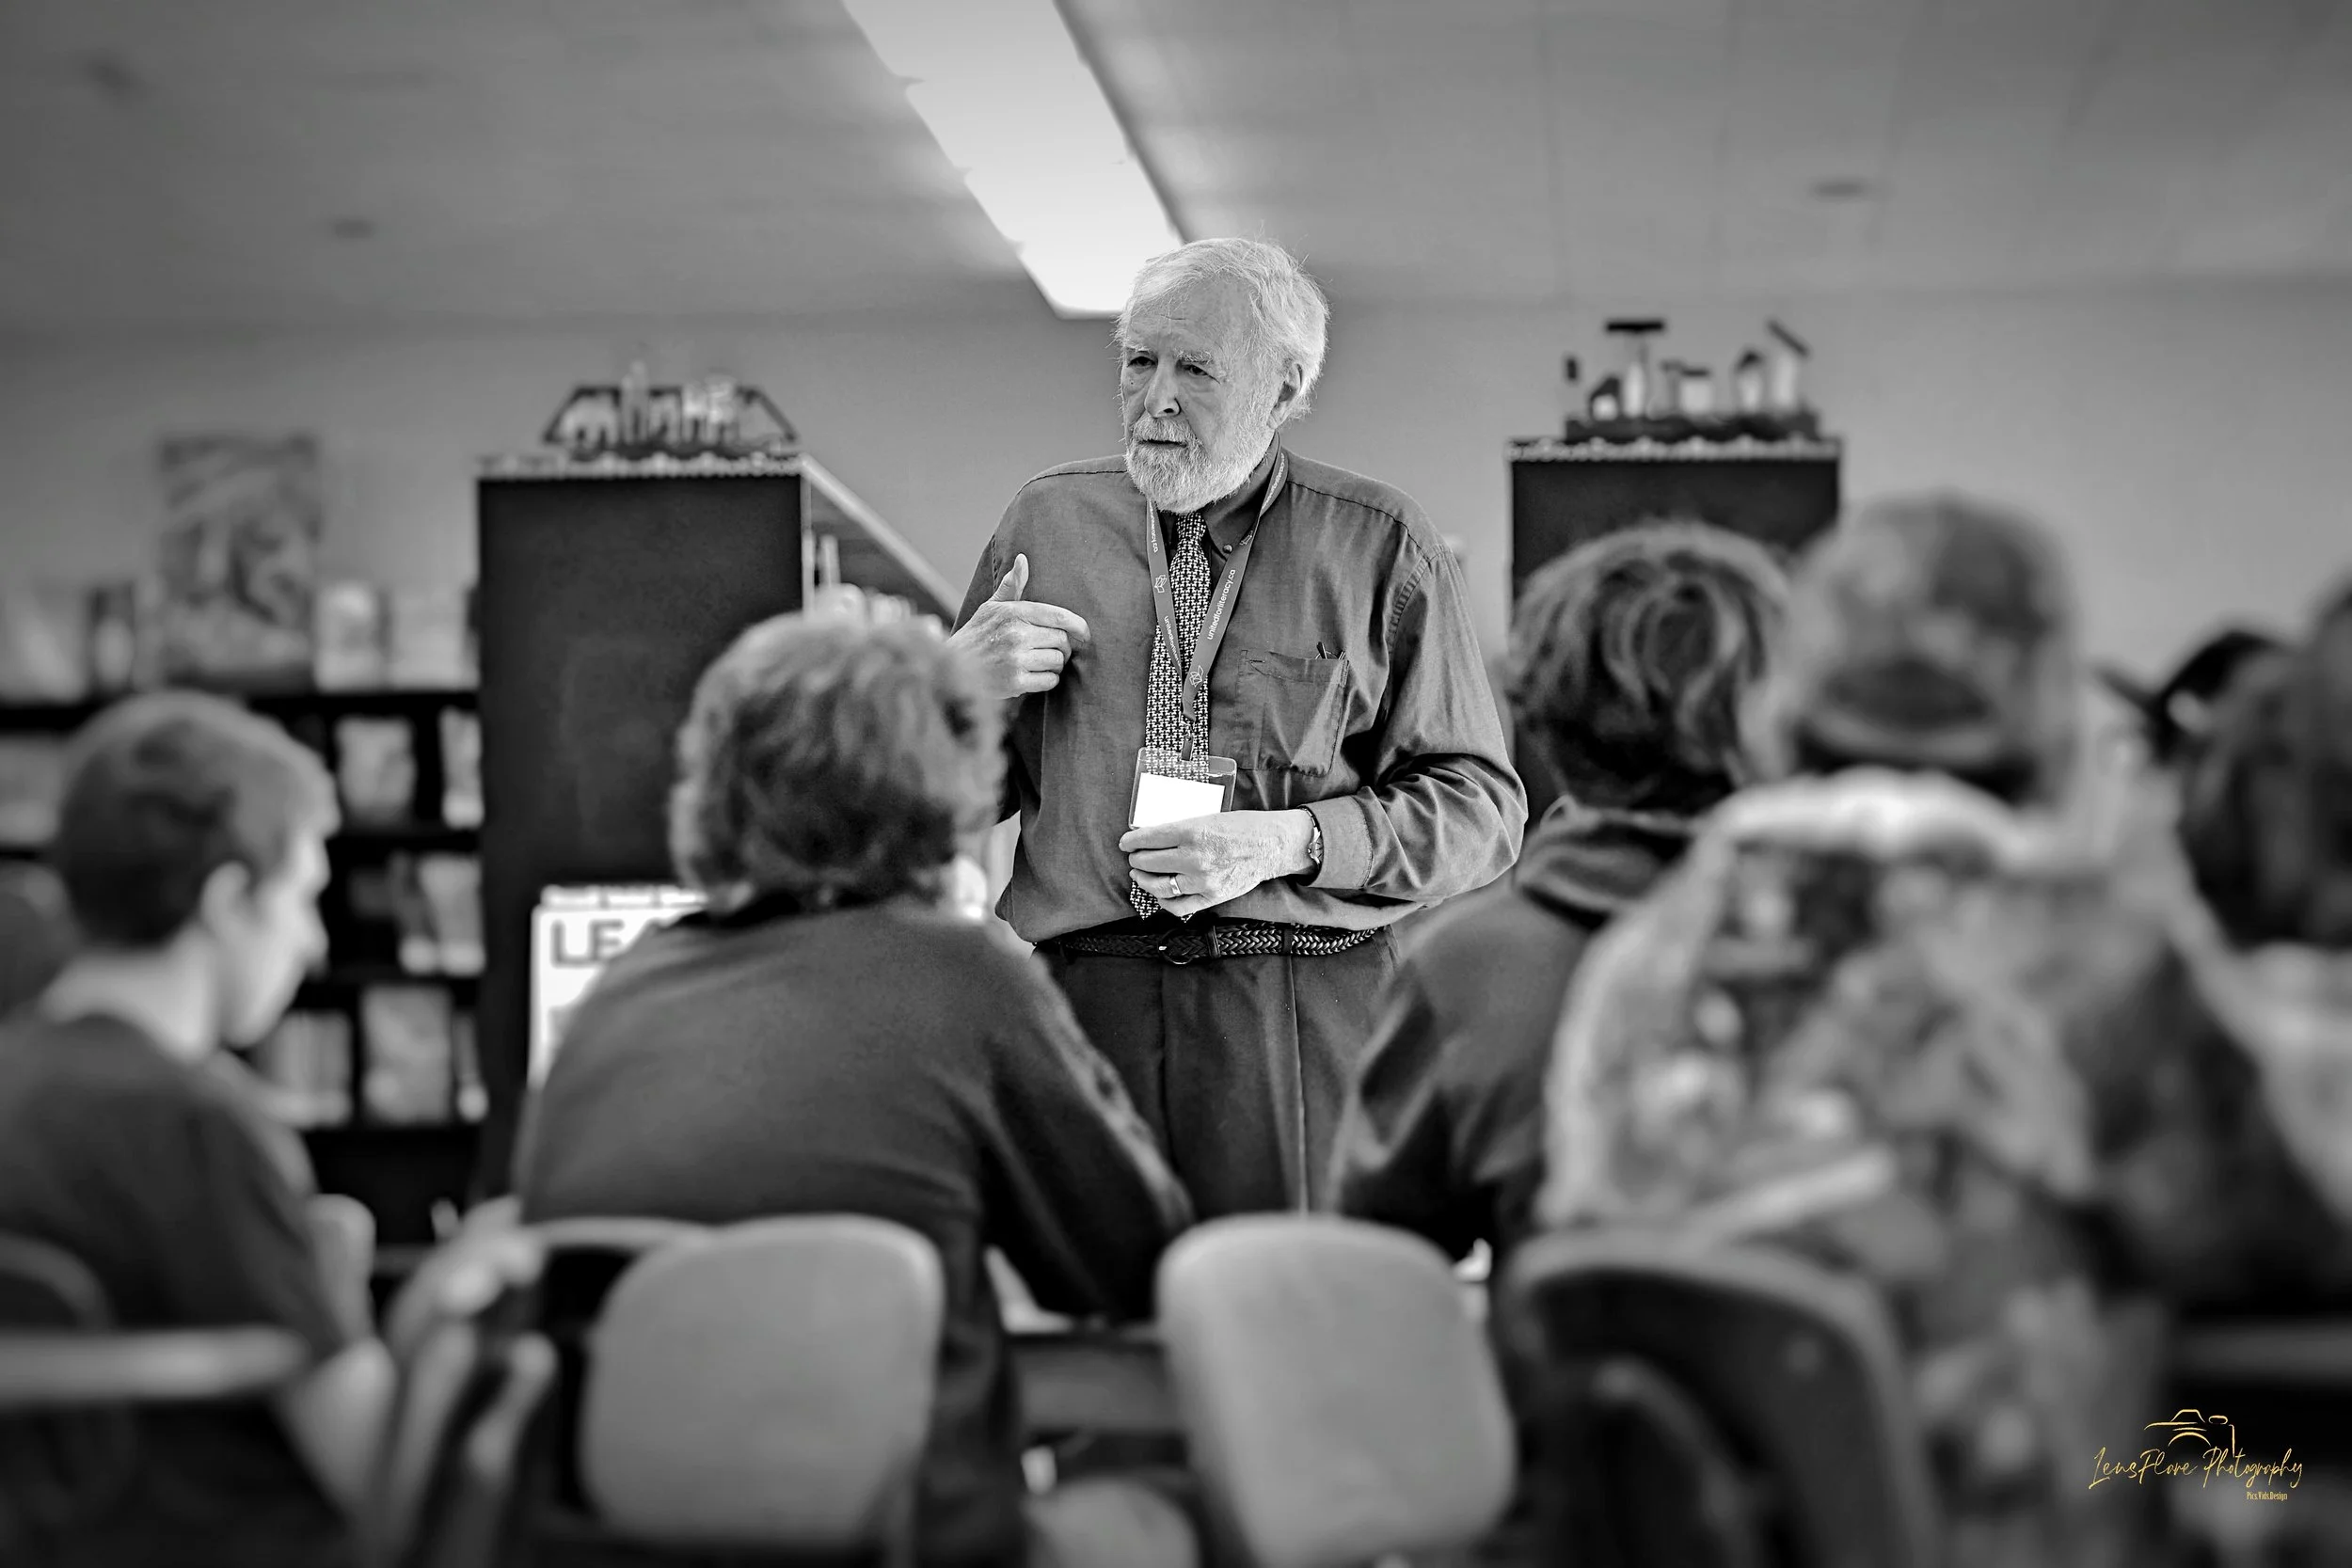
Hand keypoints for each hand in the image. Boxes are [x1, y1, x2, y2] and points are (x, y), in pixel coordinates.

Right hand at [950, 554, 1091, 698]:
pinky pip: (1049, 680)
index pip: (1059, 616)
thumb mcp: (992, 607)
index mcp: (1013, 612)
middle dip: (1063, 647)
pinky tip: (1034, 676)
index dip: (1079, 626)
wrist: (953, 667)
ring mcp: (1015, 659)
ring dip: (1055, 664)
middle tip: (1053, 650)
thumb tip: (1023, 559)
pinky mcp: (1015, 682)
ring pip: (1057, 661)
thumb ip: (1012, 585)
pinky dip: (1047, 680)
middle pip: (1062, 640)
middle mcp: (1016, 634)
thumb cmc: (977, 634)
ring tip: (1039, 662)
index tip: (1086, 634)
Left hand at [1119, 810, 1316, 918]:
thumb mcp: (1208, 817)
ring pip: (1159, 885)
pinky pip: (1179, 906)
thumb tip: (1152, 836)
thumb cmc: (1242, 827)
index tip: (1126, 843)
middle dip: (1137, 859)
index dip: (1131, 842)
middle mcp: (1194, 857)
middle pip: (1149, 861)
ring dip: (1144, 880)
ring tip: (1140, 875)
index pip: (1148, 838)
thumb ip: (1181, 828)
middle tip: (1135, 857)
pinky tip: (1160, 893)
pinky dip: (1164, 901)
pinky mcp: (1211, 897)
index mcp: (1192, 831)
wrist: (1272, 845)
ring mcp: (1202, 880)